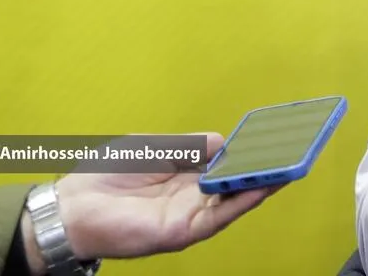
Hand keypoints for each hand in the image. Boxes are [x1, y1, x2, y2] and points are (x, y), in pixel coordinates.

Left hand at [22, 132, 276, 271]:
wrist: (70, 206)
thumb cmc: (106, 176)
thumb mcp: (156, 148)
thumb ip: (191, 146)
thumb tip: (226, 143)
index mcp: (186, 178)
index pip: (227, 165)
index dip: (250, 152)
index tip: (275, 136)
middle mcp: (193, 198)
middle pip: (238, 182)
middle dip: (266, 167)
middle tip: (296, 148)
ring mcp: (190, 216)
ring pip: (236, 200)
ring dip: (264, 182)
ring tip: (291, 164)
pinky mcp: (182, 231)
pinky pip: (221, 215)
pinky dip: (244, 200)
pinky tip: (262, 184)